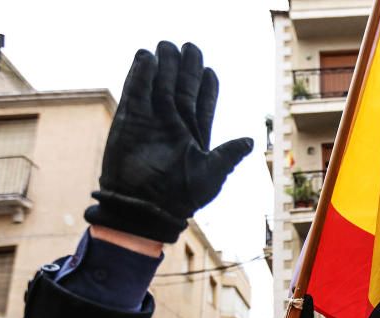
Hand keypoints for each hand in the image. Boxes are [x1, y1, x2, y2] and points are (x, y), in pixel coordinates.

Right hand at [85, 42, 252, 243]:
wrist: (145, 210)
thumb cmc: (181, 198)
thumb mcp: (211, 176)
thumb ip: (228, 156)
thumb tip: (250, 142)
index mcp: (197, 137)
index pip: (203, 104)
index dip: (206, 87)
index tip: (209, 69)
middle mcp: (174, 127)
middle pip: (181, 89)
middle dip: (185, 68)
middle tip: (189, 47)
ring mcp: (152, 122)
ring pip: (159, 86)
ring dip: (162, 66)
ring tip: (165, 45)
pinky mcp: (129, 122)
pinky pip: (135, 93)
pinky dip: (139, 75)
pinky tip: (145, 57)